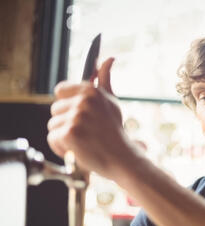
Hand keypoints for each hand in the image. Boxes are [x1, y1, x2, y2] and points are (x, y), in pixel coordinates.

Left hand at [47, 57, 134, 178]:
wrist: (121, 157)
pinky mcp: (69, 134)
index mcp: (91, 91)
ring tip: (83, 141)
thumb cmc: (114, 131)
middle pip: (55, 109)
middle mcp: (83, 101)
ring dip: (64, 136)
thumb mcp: (111, 101)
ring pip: (52, 125)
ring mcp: (76, 117)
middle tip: (86, 131)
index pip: (60, 90)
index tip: (80, 115)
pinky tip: (78, 149)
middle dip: (66, 122)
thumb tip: (109, 58)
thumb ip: (104, 79)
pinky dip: (62, 148)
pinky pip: (52, 139)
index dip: (68, 104)